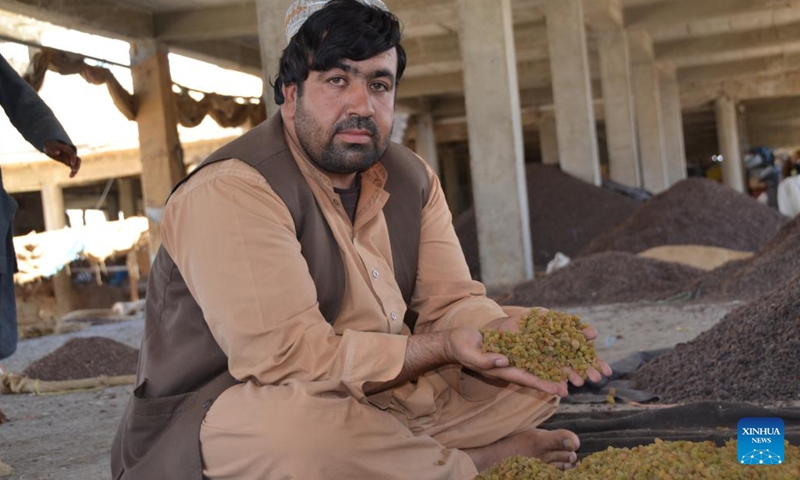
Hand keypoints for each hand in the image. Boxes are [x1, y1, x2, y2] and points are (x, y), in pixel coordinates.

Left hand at [44, 140, 80, 177]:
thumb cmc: (49, 146)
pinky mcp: (69, 162)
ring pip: (77, 163)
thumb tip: (57, 152)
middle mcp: (70, 153)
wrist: (51, 146)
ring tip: (71, 176)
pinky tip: (71, 176)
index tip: (71, 164)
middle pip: (77, 159)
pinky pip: (74, 167)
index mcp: (66, 149)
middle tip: (73, 170)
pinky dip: (73, 172)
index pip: (72, 153)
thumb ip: (52, 150)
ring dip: (76, 169)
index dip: (73, 159)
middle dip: (77, 165)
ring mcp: (71, 158)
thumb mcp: (48, 148)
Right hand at [445, 326, 570, 396]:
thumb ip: (485, 360)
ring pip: (540, 355)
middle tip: (579, 382)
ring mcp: (515, 350)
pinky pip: (534, 339)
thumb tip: (504, 360)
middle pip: (539, 370)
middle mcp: (513, 362)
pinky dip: (548, 338)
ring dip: (558, 357)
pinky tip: (563, 336)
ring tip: (577, 360)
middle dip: (557, 375)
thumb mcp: (469, 354)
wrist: (459, 338)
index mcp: (503, 369)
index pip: (526, 378)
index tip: (559, 390)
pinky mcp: (515, 338)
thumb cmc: (461, 348)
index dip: (543, 384)